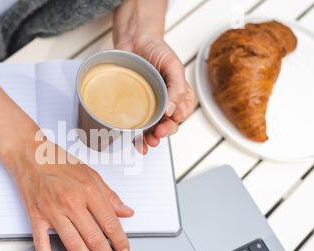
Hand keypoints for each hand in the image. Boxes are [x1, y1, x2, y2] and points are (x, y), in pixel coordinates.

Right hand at [8, 140, 133, 250]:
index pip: (110, 222)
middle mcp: (71, 201)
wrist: (29, 155)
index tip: (124, 250)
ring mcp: (52, 210)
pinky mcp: (36, 216)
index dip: (120, 240)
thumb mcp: (91, 174)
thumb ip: (110, 196)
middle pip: (94, 237)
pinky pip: (41, 243)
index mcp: (88, 190)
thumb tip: (126, 212)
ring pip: (73, 244)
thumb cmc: (58, 161)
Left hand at [116, 37, 196, 153]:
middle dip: (164, 132)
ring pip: (153, 129)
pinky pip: (137, 126)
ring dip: (151, 139)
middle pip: (168, 124)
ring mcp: (149, 107)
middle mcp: (165, 103)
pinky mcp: (134, 108)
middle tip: (157, 134)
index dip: (177, 119)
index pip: (182, 113)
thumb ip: (177, 86)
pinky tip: (137, 143)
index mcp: (179, 94)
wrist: (134, 41)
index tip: (169, 119)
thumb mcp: (173, 65)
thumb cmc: (156, 50)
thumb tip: (171, 109)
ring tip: (148, 143)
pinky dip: (137, 138)